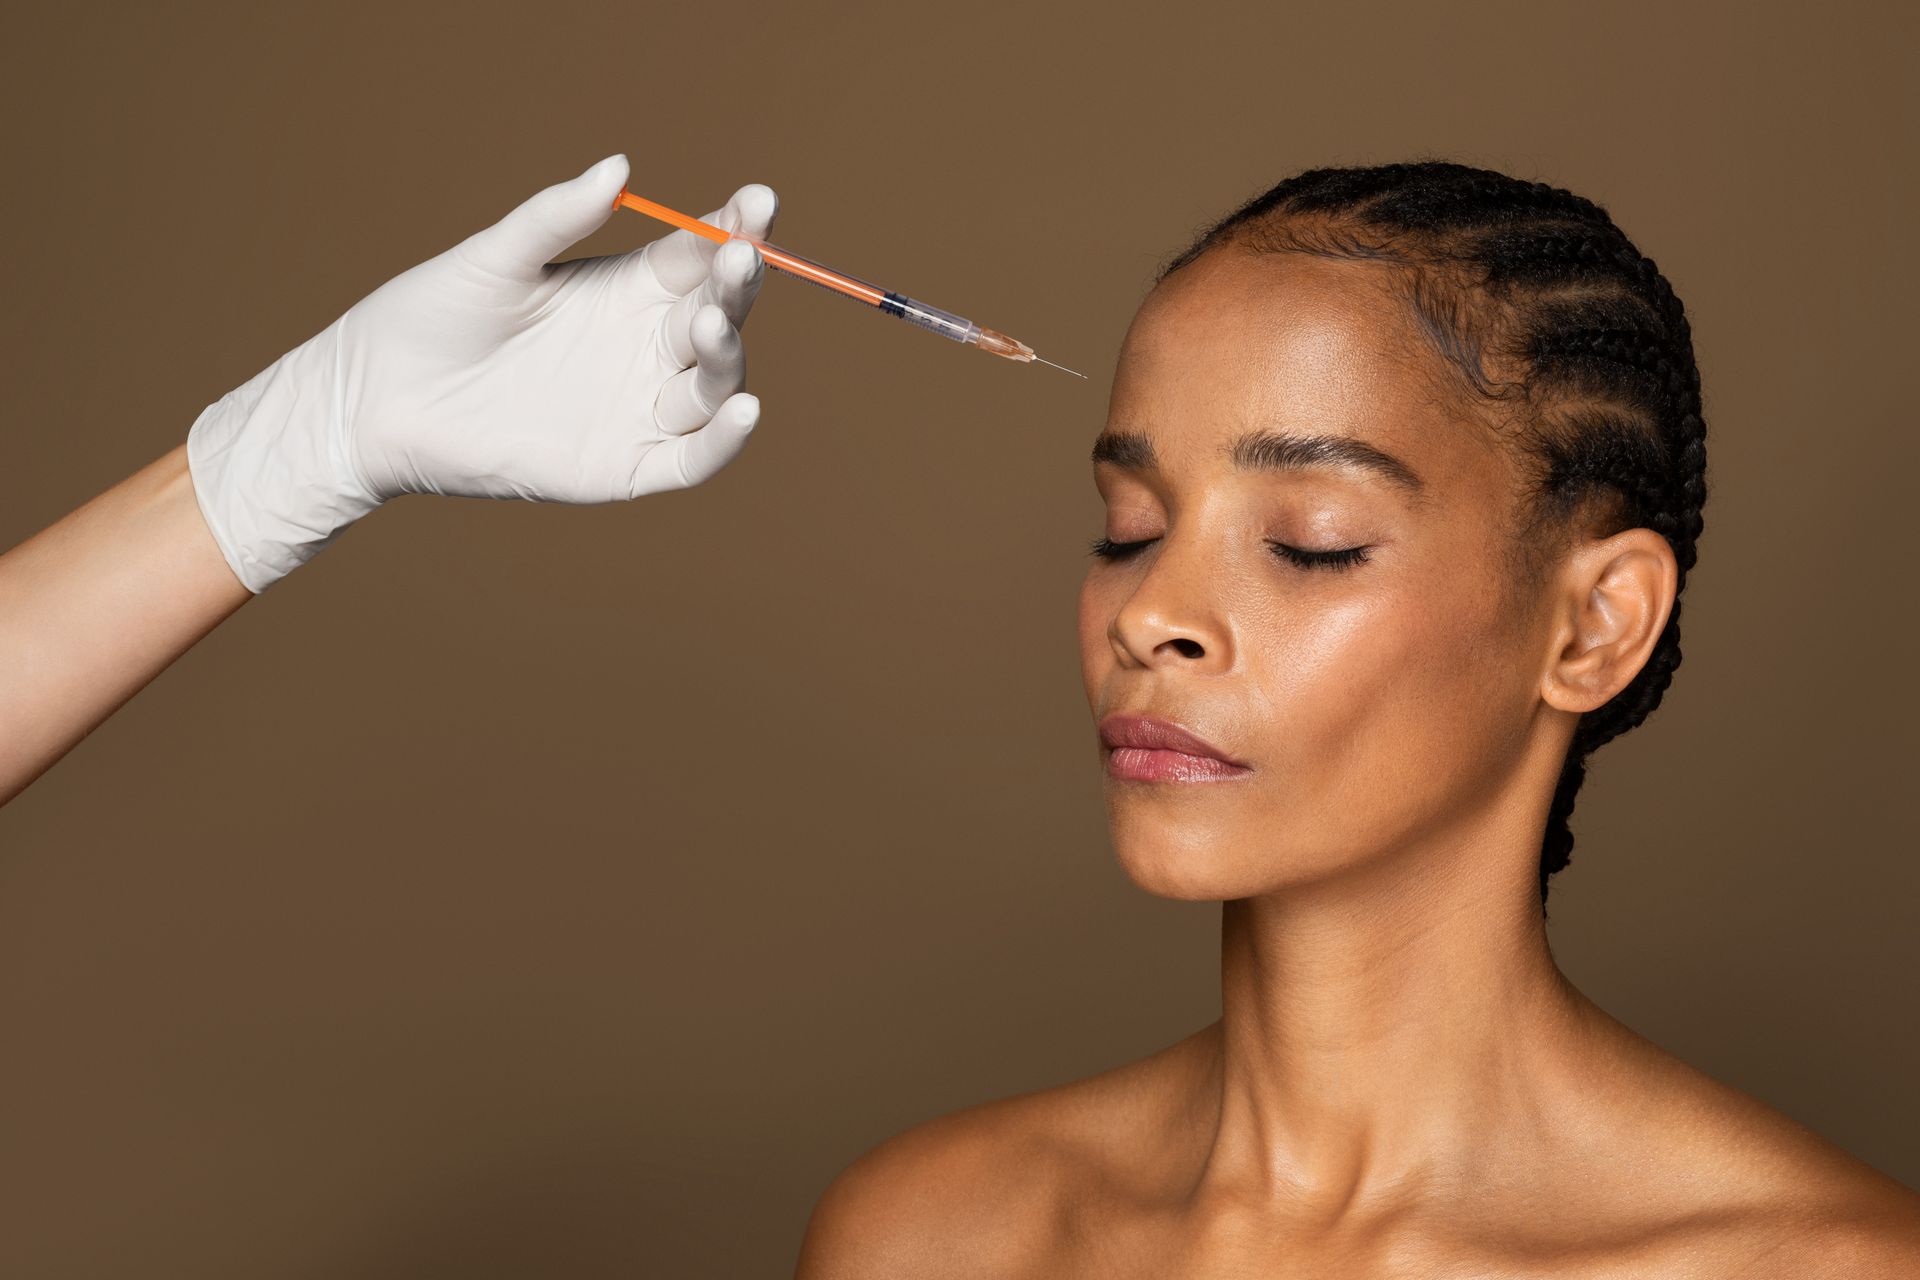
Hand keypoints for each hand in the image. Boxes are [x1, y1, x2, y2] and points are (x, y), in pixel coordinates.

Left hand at [186, 153, 777, 591]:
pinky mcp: (626, 467)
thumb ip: (558, 216)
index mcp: (625, 289)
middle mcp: (645, 347)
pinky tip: (746, 409)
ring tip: (704, 322)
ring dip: (726, 353)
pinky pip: (693, 460)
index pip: (703, 255)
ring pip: (716, 384)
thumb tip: (620, 167)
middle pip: (720, 315)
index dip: (738, 227)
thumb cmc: (430, 318)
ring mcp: (641, 409)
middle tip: (738, 257)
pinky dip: (725, 440)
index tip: (758, 201)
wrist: (373, 402)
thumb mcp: (496, 256)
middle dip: (738, 286)